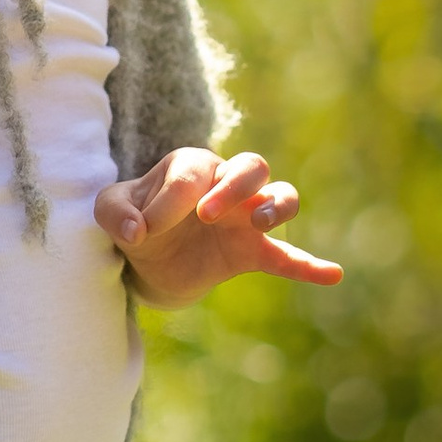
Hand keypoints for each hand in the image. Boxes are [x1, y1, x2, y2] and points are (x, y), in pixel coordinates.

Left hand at [93, 148, 342, 309]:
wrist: (148, 263)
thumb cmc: (133, 221)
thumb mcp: (110, 213)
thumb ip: (114, 213)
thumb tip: (138, 231)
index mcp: (190, 166)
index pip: (190, 173)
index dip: (169, 202)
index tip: (143, 231)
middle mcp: (224, 183)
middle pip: (251, 166)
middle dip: (234, 186)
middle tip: (206, 215)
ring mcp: (244, 218)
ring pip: (280, 195)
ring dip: (277, 206)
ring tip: (261, 225)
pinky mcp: (252, 252)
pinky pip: (287, 256)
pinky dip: (309, 266)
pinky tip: (331, 275)